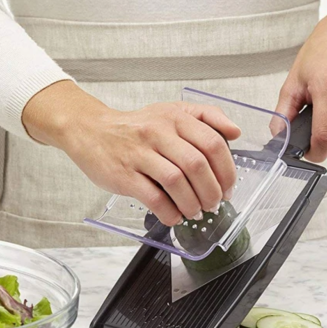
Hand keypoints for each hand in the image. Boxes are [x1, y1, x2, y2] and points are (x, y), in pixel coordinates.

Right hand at [22, 81, 240, 225]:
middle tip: (214, 204)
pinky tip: (174, 216)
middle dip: (211, 191)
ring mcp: (140, 154)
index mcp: (175, 118)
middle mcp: (158, 133)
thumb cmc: (136, 127)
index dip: (226, 170)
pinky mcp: (124, 175)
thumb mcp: (172, 111)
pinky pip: (154, 197)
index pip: (212, 144)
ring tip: (195, 212)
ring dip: (192, 203)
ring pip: (176, 182)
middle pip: (197, 165)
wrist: (90, 130)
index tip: (228, 187)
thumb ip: (208, 116)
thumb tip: (236, 132)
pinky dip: (169, 212)